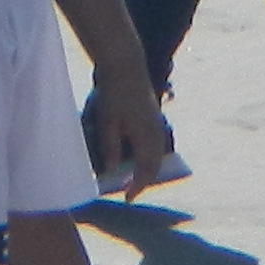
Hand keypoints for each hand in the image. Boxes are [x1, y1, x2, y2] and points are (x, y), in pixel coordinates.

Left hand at [84, 69, 174, 196]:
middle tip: (129, 192)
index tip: (128, 199)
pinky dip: (147, 156)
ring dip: (146, 169)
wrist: (126, 66)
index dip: (137, 187)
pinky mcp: (153, 118)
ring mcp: (157, 124)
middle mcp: (156, 132)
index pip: (145, 170)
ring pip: (156, 155)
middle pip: (154, 166)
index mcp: (146, 136)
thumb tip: (112, 171)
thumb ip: (110, 148)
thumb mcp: (107, 122)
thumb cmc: (114, 93)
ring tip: (131, 179)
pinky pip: (154, 145)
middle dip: (143, 181)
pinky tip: (134, 158)